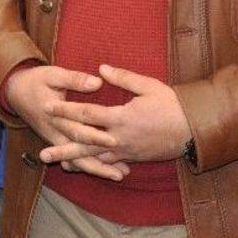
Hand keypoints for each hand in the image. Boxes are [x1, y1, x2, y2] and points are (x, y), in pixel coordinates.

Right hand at [2, 65, 127, 180]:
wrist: (15, 92)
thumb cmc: (36, 81)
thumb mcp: (53, 75)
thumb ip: (75, 79)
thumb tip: (97, 83)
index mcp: (56, 115)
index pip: (77, 129)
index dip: (95, 136)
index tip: (114, 141)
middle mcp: (56, 132)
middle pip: (79, 152)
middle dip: (101, 162)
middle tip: (122, 171)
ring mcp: (56, 140)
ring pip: (76, 160)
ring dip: (98, 169)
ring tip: (120, 176)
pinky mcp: (57, 142)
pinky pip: (72, 159)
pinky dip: (87, 167)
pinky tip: (105, 172)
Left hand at [40, 64, 190, 165]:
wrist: (194, 130)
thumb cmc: (173, 105)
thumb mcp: (149, 86)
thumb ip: (123, 78)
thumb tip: (100, 68)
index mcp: (121, 117)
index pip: (87, 114)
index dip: (66, 110)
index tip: (48, 107)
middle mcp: (120, 138)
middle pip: (85, 144)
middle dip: (63, 148)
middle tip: (42, 153)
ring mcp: (126, 151)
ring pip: (96, 158)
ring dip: (75, 161)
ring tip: (56, 165)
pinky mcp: (133, 157)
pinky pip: (110, 163)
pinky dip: (95, 166)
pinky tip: (83, 169)